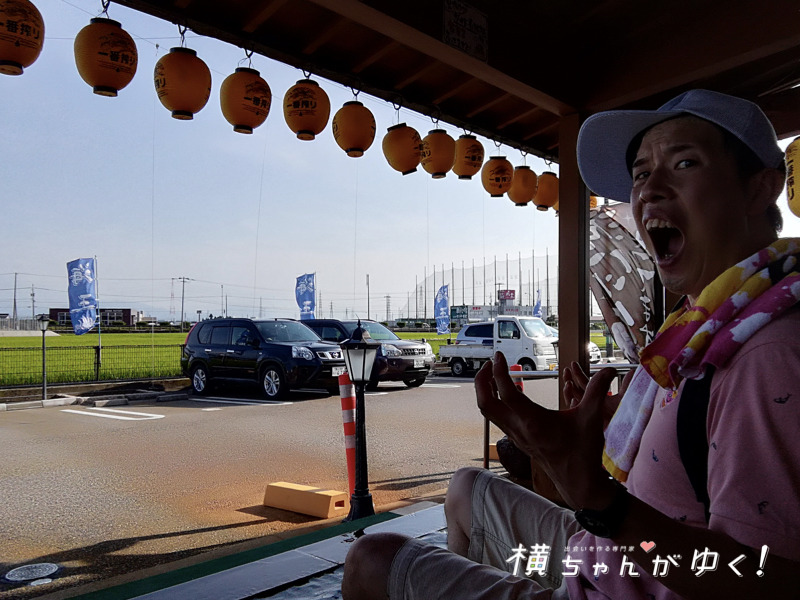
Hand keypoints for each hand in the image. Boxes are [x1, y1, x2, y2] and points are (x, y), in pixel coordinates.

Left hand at [475, 352, 618, 509]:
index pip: (507, 393)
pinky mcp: (517, 439)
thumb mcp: (591, 418)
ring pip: (488, 412)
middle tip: (491, 363)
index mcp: (533, 422)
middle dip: (482, 381)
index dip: (500, 372)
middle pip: (485, 403)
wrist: (578, 482)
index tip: (500, 355)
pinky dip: (496, 402)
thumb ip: (597, 391)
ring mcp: (515, 436)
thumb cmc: (583, 452)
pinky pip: (497, 418)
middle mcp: (518, 429)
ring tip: (496, 373)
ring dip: (486, 391)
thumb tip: (611, 370)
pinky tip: (509, 393)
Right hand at [563, 361, 634, 428]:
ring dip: (568, 391)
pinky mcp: (584, 422)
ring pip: (572, 400)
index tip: (573, 364)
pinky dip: (573, 406)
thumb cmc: (626, 417)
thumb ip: (627, 385)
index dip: (578, 373)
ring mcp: (586, 414)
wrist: (624, 435)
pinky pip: (574, 413)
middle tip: (566, 370)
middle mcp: (590, 405)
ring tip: (568, 383)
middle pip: (575, 390)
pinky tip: (574, 400)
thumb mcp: (625, 398)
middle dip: (569, 379)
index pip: (585, 383)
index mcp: (598, 398)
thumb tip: (632, 370)